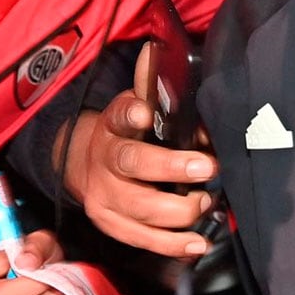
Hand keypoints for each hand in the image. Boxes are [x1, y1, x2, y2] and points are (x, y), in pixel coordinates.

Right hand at [63, 44, 216, 259]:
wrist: (87, 165)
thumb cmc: (128, 133)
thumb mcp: (137, 104)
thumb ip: (155, 88)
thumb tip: (159, 50)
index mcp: (114, 124)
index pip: (120, 115)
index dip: (133, 113)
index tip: (147, 114)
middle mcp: (105, 160)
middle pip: (133, 164)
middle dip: (172, 168)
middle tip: (208, 167)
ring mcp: (104, 196)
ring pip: (139, 208)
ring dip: (178, 211)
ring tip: (206, 203)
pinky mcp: (110, 225)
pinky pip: (142, 240)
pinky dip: (173, 245)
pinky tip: (199, 242)